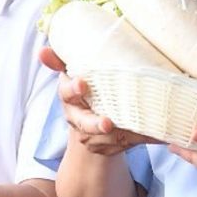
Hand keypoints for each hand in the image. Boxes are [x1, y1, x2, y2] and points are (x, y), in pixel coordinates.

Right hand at [40, 47, 155, 155]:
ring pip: (106, 139)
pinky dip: (139, 140)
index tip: (82, 83)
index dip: (73, 89)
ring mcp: (92, 136)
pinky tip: (155, 134)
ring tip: (137, 128)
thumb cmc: (84, 90)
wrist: (89, 125)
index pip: (67, 92)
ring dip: (121, 135)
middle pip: (85, 124)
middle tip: (107, 123)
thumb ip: (60, 60)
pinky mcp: (110, 146)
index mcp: (69, 98)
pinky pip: (125, 145)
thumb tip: (42, 51)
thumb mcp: (72, 73)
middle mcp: (78, 118)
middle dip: (95, 124)